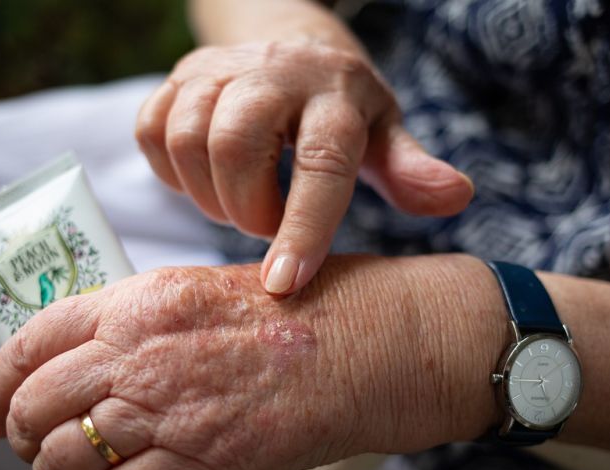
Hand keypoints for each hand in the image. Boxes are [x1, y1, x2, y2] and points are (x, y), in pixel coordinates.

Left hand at [0, 257, 489, 469]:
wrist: (363, 347)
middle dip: (24, 436)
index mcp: (136, 302)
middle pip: (34, 406)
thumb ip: (138, 320)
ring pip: (64, 460)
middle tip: (40, 447)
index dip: (0, 385)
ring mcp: (163, 413)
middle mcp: (136, 355)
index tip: (1, 408)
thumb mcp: (201, 289)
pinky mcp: (195, 467)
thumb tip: (88, 357)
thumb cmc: (296, 311)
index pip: (28, 343)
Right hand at [135, 42, 473, 294]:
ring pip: (186, 138)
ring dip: (208, 194)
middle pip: (236, 144)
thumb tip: (457, 196)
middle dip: (245, 208)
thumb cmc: (342, 108)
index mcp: (336, 93)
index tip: (284, 286)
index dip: (302, 227)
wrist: (291, 42)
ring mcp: (219, 69)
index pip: (321, 162)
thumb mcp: (383, 136)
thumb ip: (410, 170)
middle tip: (267, 227)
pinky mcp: (176, 77)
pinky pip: (152, 130)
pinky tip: (205, 181)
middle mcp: (274, 72)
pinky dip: (171, 172)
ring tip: (240, 205)